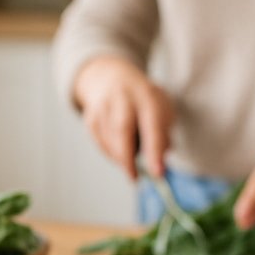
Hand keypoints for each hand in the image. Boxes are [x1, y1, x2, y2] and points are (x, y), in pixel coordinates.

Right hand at [73, 56, 172, 180]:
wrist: (111, 77)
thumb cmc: (144, 100)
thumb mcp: (162, 109)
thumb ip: (164, 135)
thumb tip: (160, 164)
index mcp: (147, 96)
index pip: (152, 126)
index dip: (155, 151)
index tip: (158, 174)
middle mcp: (123, 97)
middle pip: (122, 130)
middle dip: (128, 158)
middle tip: (135, 177)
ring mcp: (103, 106)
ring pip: (109, 140)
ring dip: (120, 157)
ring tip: (130, 161)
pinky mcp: (90, 117)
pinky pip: (100, 143)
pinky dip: (110, 153)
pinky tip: (118, 152)